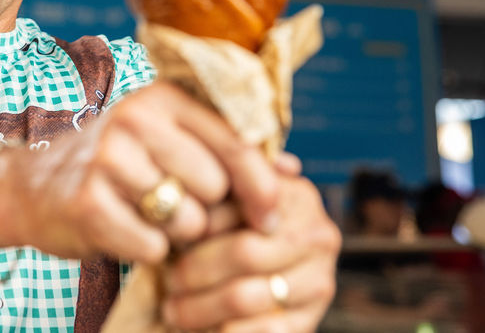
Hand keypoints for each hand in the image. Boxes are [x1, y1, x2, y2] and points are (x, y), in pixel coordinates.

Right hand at [5, 81, 280, 262]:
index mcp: (163, 97)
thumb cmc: (118, 167)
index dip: (262, 185)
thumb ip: (229, 153)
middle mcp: (136, 118)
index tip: (271, 217)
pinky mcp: (86, 201)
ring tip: (149, 217)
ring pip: (187, 219)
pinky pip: (151, 245)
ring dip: (178, 234)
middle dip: (207, 211)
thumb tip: (294, 172)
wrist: (31, 187)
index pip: (236, 141)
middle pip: (215, 187)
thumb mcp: (170, 144)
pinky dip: (147, 251)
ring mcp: (108, 158)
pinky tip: (126, 232)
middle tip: (177, 208)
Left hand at [162, 171, 340, 331]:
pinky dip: (221, 331)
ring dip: (198, 308)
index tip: (169, 234)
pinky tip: (199, 329)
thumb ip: (224, 182)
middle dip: (194, 270)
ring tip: (173, 308)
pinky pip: (259, 332)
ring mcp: (317, 282)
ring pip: (243, 298)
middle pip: (243, 253)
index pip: (241, 205)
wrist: (279, 278)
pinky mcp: (309, 321)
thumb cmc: (241, 230)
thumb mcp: (236, 198)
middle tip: (167, 279)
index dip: (199, 223)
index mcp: (298, 196)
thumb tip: (194, 167)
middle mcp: (317, 236)